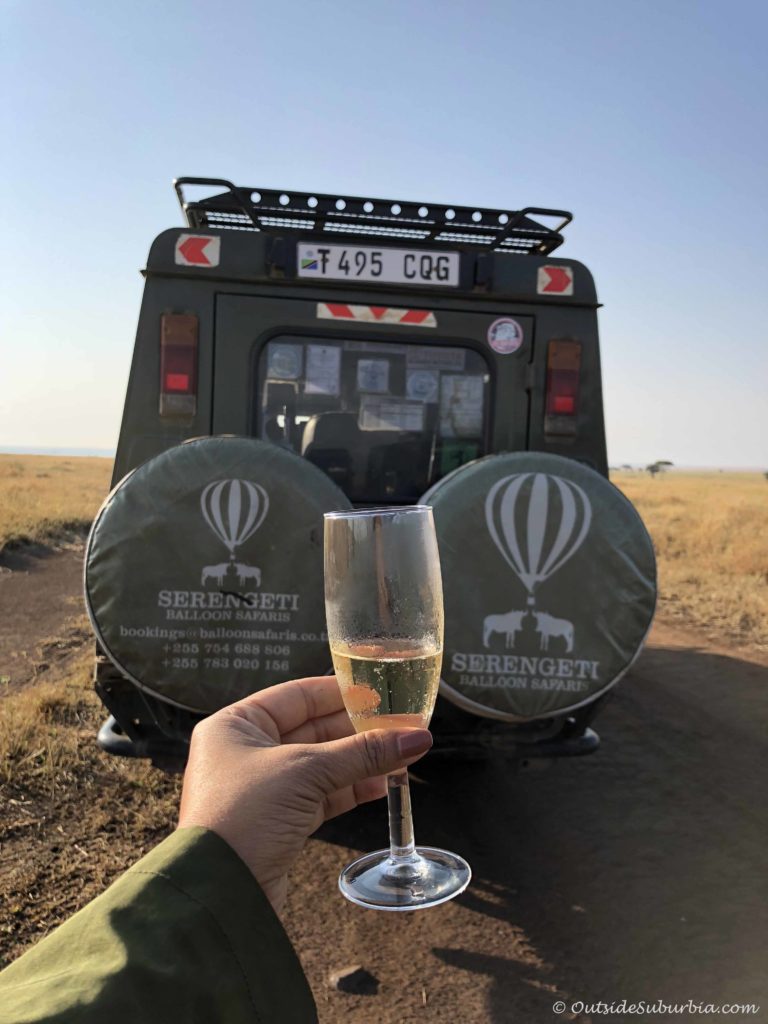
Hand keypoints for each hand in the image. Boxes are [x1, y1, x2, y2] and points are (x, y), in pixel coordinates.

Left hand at [177, 676, 431, 913]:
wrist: (219, 894)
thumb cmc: (245, 817)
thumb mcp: (306, 772)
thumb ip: (363, 752)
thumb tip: (416, 737)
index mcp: (236, 724)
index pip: (297, 696)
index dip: (340, 693)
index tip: (379, 692)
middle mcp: (244, 751)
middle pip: (312, 730)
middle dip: (357, 731)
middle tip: (399, 726)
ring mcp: (261, 789)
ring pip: (320, 765)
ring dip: (359, 762)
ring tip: (399, 755)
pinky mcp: (276, 822)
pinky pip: (319, 795)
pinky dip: (350, 789)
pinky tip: (382, 784)